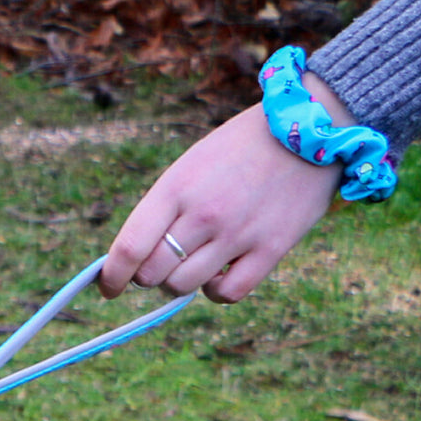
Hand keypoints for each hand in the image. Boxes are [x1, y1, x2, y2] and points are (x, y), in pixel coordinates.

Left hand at [99, 77, 353, 303]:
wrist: (312, 126)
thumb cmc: (241, 149)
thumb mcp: (191, 166)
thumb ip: (164, 209)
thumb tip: (135, 258)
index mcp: (177, 187)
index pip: (130, 246)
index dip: (112, 275)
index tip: (108, 287)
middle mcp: (204, 213)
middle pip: (152, 274)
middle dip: (148, 276)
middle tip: (161, 264)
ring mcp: (237, 234)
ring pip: (183, 287)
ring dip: (179, 283)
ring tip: (194, 263)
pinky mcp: (270, 250)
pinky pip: (226, 294)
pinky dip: (215, 292)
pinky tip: (220, 274)